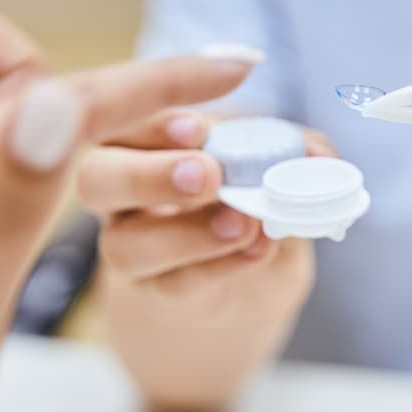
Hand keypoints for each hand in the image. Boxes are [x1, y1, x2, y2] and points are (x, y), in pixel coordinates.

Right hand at [79, 113, 332, 411]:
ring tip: (242, 223)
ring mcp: (131, 246)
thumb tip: (318, 155)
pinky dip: (218, 266)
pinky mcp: (156, 292)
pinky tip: (257, 250)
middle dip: (147, 176)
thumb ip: (293, 152)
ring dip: (187, 235)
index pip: (119, 120)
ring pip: (124, 247)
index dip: (151, 122)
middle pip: (94, 180)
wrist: (240, 280)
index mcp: (138, 139)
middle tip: (207, 175)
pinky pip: (171, 284)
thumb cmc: (245, 194)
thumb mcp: (271, 164)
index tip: (198, 127)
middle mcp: (119, 191)